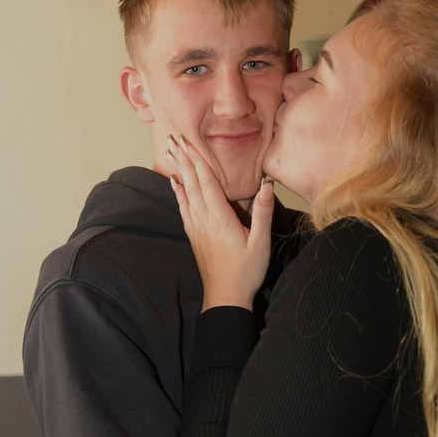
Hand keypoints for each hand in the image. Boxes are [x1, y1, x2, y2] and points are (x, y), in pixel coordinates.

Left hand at [167, 136, 273, 310]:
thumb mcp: (261, 242)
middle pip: (192, 183)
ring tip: (171, 154)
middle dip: (184, 160)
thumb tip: (266, 185)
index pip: (207, 182)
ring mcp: (196, 228)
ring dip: (179, 172)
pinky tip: (176, 185)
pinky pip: (184, 208)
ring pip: (185, 193)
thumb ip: (263, 212)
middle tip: (174, 139)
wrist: (225, 297)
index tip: (188, 141)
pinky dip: (179, 193)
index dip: (198, 160)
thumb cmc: (246, 271)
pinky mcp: (194, 236)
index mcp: (220, 218)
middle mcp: (204, 219)